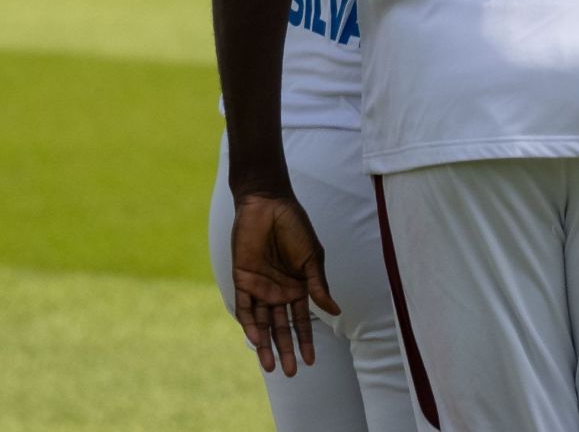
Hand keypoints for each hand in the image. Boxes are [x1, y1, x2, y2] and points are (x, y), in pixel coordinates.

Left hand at [230, 192, 338, 375]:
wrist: (268, 205)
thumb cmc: (295, 227)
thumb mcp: (313, 257)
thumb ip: (319, 285)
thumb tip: (335, 311)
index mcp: (298, 286)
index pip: (301, 320)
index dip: (307, 340)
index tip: (312, 361)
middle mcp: (278, 291)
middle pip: (281, 327)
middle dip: (287, 350)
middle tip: (292, 372)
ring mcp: (260, 287)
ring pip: (263, 324)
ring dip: (266, 346)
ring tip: (273, 367)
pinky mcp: (242, 280)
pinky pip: (245, 308)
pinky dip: (250, 325)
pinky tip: (257, 340)